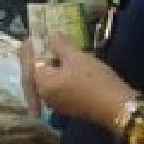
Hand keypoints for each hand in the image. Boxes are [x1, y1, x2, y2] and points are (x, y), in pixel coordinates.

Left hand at [18, 32, 133, 128]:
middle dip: (34, 60)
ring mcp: (55, 103)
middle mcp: (44, 95)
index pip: (28, 63)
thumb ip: (60, 45)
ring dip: (46, 69)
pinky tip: (63, 69)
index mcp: (41, 83)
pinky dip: (55, 77)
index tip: (30, 37)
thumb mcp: (76, 57)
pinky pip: (55, 89)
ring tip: (51, 55)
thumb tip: (50, 36)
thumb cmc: (94, 79)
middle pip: (33, 75)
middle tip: (36, 47)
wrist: (116, 107)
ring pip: (45, 82)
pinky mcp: (67, 107)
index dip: (28, 49)